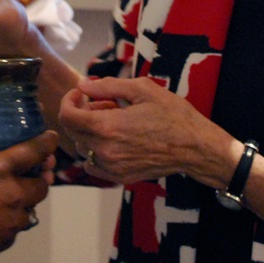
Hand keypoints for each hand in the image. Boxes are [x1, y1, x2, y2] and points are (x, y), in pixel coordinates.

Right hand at [0, 119, 57, 262]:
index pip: (33, 152)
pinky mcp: (3, 243)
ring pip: (30, 210)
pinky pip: (15, 230)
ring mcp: (10, 222)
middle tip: (34, 173)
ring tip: (15, 198)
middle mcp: (12, 195)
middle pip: (41, 186)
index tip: (53, 137)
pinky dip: (11, 222)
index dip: (46, 143)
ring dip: (26, 202)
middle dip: (40, 178)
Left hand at [59, 77, 236, 186]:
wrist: (196, 148)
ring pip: (82, 148)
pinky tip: (115, 140)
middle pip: (72, 131)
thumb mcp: (142, 89)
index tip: (80, 93)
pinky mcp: (120, 177)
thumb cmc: (173, 115)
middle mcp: (105, 150)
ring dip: (89, 131)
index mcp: (107, 127)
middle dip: (81, 113)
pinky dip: (96, 151)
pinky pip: (93, 165)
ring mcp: (112, 167)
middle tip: (104, 103)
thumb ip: (107, 86)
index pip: (67, 116)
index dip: (68, 100)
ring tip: (114, 120)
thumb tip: (82, 85)